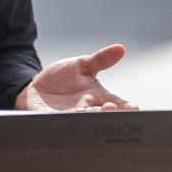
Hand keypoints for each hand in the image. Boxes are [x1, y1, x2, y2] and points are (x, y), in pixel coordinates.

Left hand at [15, 44, 137, 111]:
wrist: (37, 88)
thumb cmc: (63, 78)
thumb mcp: (81, 65)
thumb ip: (100, 60)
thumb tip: (120, 48)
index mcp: (97, 98)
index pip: (116, 104)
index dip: (125, 107)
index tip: (133, 107)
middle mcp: (87, 110)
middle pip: (101, 115)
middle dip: (107, 113)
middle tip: (111, 108)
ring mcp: (71, 117)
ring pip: (83, 121)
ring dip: (89, 118)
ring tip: (94, 112)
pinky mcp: (53, 120)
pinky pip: (60, 123)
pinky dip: (64, 123)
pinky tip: (67, 120)